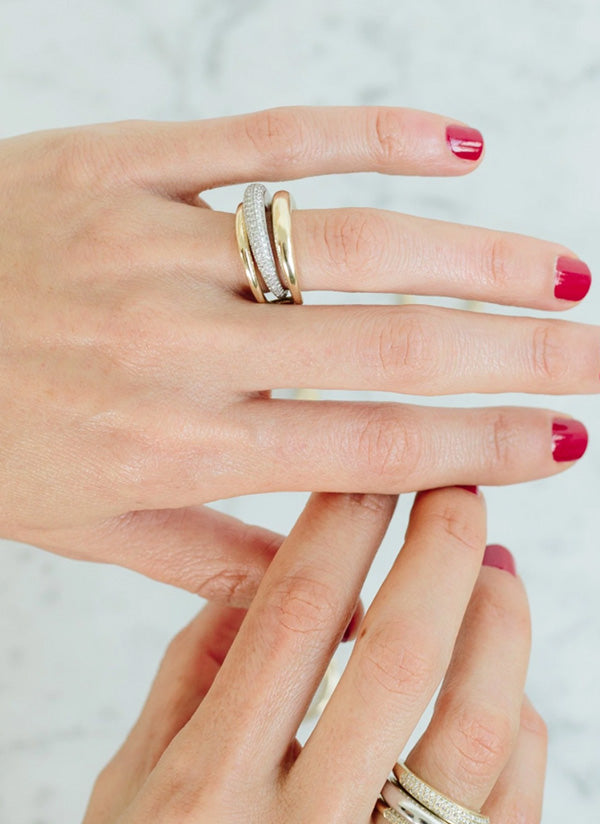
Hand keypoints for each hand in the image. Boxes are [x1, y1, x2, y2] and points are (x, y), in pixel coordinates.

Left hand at [1, 106, 592, 598]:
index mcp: (179, 445)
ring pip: (350, 242)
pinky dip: (372, 135)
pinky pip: (269, 140)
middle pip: (387, 347)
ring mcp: (157, 246)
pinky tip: (456, 144)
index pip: (367, 450)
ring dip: (473, 255)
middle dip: (515, 355)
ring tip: (560, 272)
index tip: (559, 443)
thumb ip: (210, 557)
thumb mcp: (89, 526)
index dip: (477, 449)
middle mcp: (181, 348)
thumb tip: (323, 595)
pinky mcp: (127, 164)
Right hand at [58, 488, 545, 823]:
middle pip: (397, 659)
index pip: (293, 619)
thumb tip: (258, 591)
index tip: (371, 475)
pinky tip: (507, 696)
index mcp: (205, 795)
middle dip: (439, 552)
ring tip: (498, 574)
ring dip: (499, 633)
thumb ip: (190, 682)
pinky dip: (521, 745)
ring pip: (472, 738)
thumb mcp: (125, 796)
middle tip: (456, 493)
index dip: (343, 528)